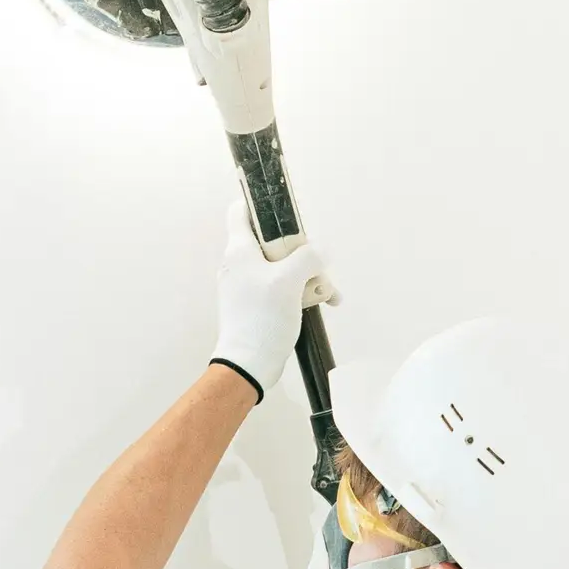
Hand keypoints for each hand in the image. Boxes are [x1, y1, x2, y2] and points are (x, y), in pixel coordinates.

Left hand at [211, 196, 339, 398]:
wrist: (249, 364)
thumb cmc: (263, 317)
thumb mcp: (289, 281)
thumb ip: (309, 257)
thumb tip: (320, 251)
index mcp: (240, 250)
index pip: (240, 211)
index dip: (260, 203)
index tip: (283, 209)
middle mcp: (240, 264)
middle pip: (273, 242)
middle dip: (302, 251)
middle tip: (318, 266)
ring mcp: (249, 285)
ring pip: (283, 268)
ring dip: (309, 276)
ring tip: (329, 293)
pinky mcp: (257, 305)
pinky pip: (283, 289)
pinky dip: (301, 293)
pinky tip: (324, 303)